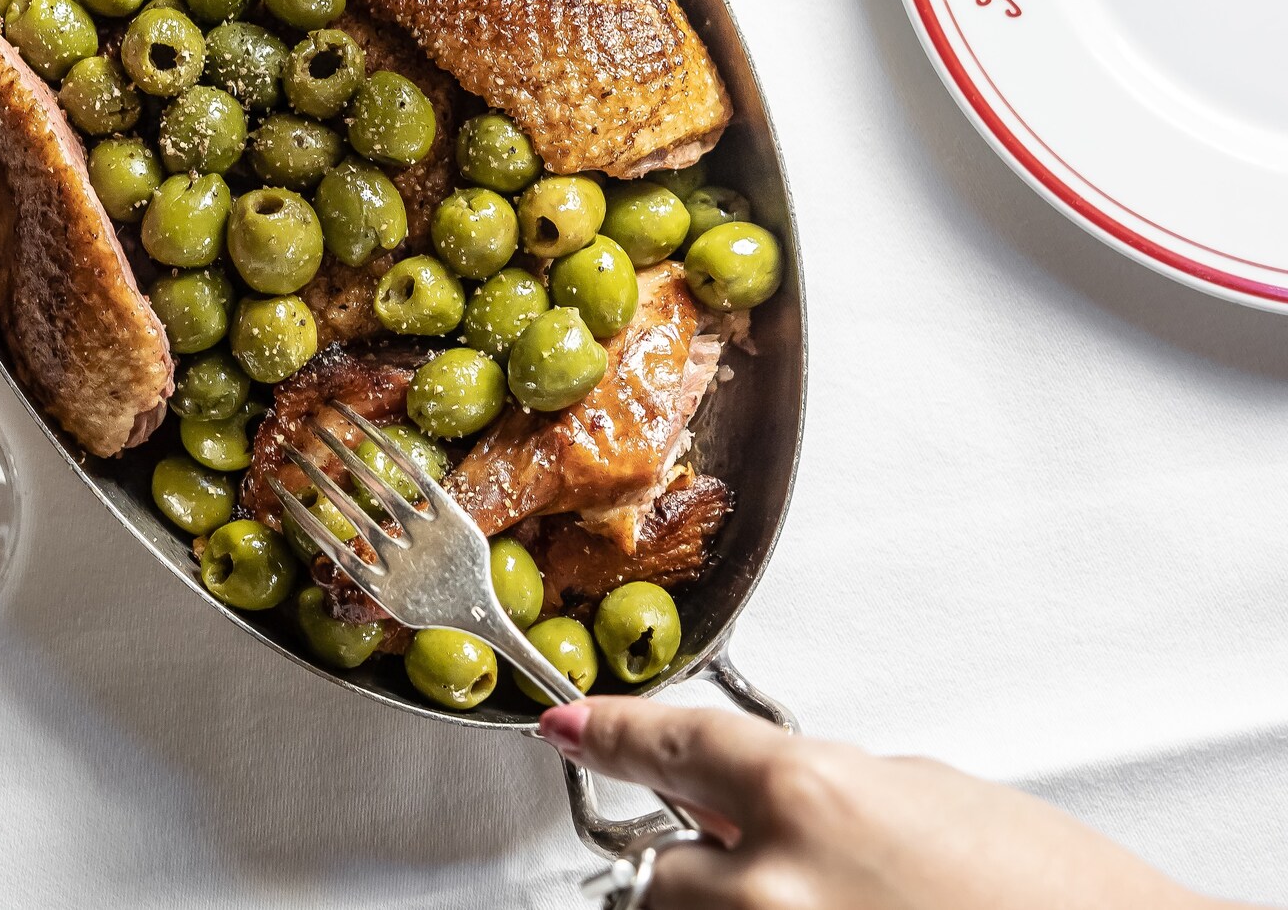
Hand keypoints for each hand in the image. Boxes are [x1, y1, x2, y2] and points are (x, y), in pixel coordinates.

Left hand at [540, 697, 1228, 909]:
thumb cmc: (1048, 886)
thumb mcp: (915, 793)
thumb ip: (809, 788)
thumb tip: (743, 798)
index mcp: (804, 796)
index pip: (666, 748)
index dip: (610, 733)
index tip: (569, 725)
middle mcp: (772, 886)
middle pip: (657, 872)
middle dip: (690, 867)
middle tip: (749, 870)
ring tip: (802, 905)